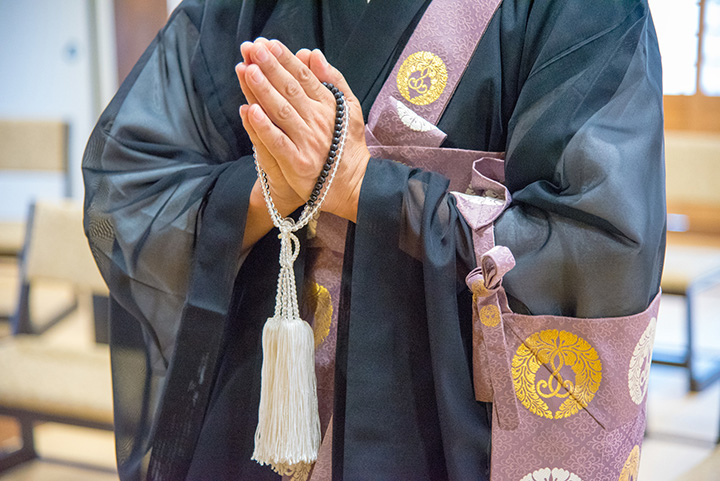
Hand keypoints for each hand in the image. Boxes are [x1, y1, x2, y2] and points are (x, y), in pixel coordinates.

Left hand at [235, 38, 369, 221]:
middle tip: (253, 49)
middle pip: (290, 90)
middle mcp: (318, 121)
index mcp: (328, 106)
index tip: (268, 44)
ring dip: (263, 90)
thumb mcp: (348, 109)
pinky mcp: (298, 163)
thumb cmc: (346, 145)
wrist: (351, 184)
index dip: (285, 59)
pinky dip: (263, 127)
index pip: (304, 77)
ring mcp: (307, 142)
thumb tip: (314, 54)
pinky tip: (249, 111)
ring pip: (281, 112)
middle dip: (270, 68)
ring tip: (248, 70)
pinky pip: (277, 142)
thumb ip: (333, 80)